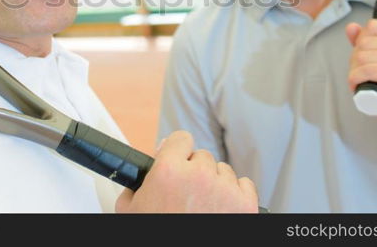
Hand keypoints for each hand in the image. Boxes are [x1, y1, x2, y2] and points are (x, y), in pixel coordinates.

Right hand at [115, 130, 257, 212]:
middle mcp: (199, 175)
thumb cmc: (156, 239)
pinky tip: (223, 209)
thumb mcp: (131, 211)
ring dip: (215, 183)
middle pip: (202, 156)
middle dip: (195, 172)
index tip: (177, 159)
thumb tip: (140, 177)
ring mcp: (225, 189)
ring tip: (204, 207)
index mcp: (168, 171)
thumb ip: (135, 186)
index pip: (180, 138)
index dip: (177, 151)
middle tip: (187, 194)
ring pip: (223, 171)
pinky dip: (236, 194)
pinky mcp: (246, 205)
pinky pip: (244, 184)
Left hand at [346, 19, 376, 138]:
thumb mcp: (374, 60)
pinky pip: (366, 70)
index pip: (371, 27)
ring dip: (355, 73)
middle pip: (364, 42)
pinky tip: (361, 88)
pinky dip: (356, 80)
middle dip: (355, 62)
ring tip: (365, 83)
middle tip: (365, 77)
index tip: (369, 63)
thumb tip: (351, 26)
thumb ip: (363, 41)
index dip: (361, 46)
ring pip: (362, 56)